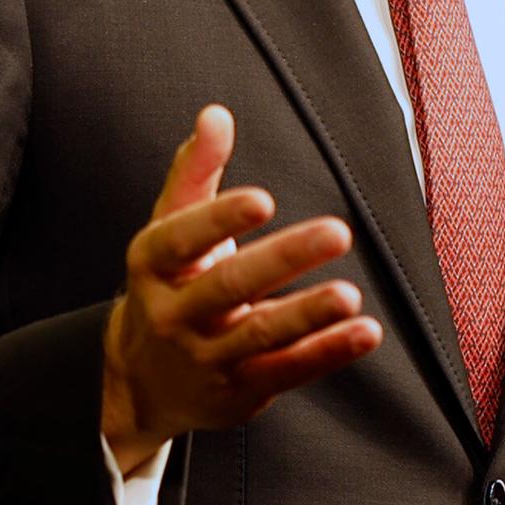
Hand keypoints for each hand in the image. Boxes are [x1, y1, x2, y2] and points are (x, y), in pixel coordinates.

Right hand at [102, 103, 384, 470]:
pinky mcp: (241, 390)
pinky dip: (327, 352)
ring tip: (348, 295)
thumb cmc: (168, 285)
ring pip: (260, 334)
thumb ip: (195, 171)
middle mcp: (174, 313)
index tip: (263, 199)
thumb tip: (216, 115)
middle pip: (229, 286)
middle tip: (338, 231)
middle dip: (284, 259)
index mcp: (153, 263)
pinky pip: (287, 371)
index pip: (183, 238)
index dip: (220, 219)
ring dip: (307, 314)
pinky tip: (363, 332)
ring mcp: (207, 357)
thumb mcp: (167, 229)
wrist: (142, 380)